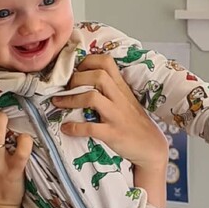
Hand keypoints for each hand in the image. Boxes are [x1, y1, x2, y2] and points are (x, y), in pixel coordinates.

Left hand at [53, 54, 167, 170]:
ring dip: (71, 99)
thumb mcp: (125, 99)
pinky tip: (66, 128)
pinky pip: (91, 128)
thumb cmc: (134, 122)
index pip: (106, 62)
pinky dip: (75, 127)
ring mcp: (116, 116)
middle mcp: (119, 98)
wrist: (150, 146)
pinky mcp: (112, 134)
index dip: (87, 62)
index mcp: (121, 87)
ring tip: (58, 103)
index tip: (75, 70)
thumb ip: (109, 88)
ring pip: (92, 97)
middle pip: (98, 75)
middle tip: (65, 88)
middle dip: (76, 79)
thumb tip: (83, 79)